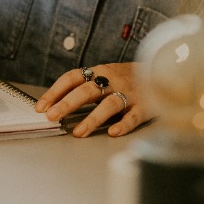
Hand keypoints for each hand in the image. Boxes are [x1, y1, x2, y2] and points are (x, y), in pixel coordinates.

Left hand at [34, 63, 151, 137]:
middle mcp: (113, 80)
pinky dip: (123, 124)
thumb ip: (86, 87)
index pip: (73, 77)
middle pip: (88, 90)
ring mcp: (130, 93)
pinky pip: (134, 116)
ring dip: (93, 118)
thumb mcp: (106, 75)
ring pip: (110, 104)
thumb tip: (55, 104)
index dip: (56, 91)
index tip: (41, 106)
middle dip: (68, 103)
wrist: (163, 70)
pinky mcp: (145, 106)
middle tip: (52, 117)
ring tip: (79, 132)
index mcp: (100, 71)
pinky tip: (112, 132)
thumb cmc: (127, 78)